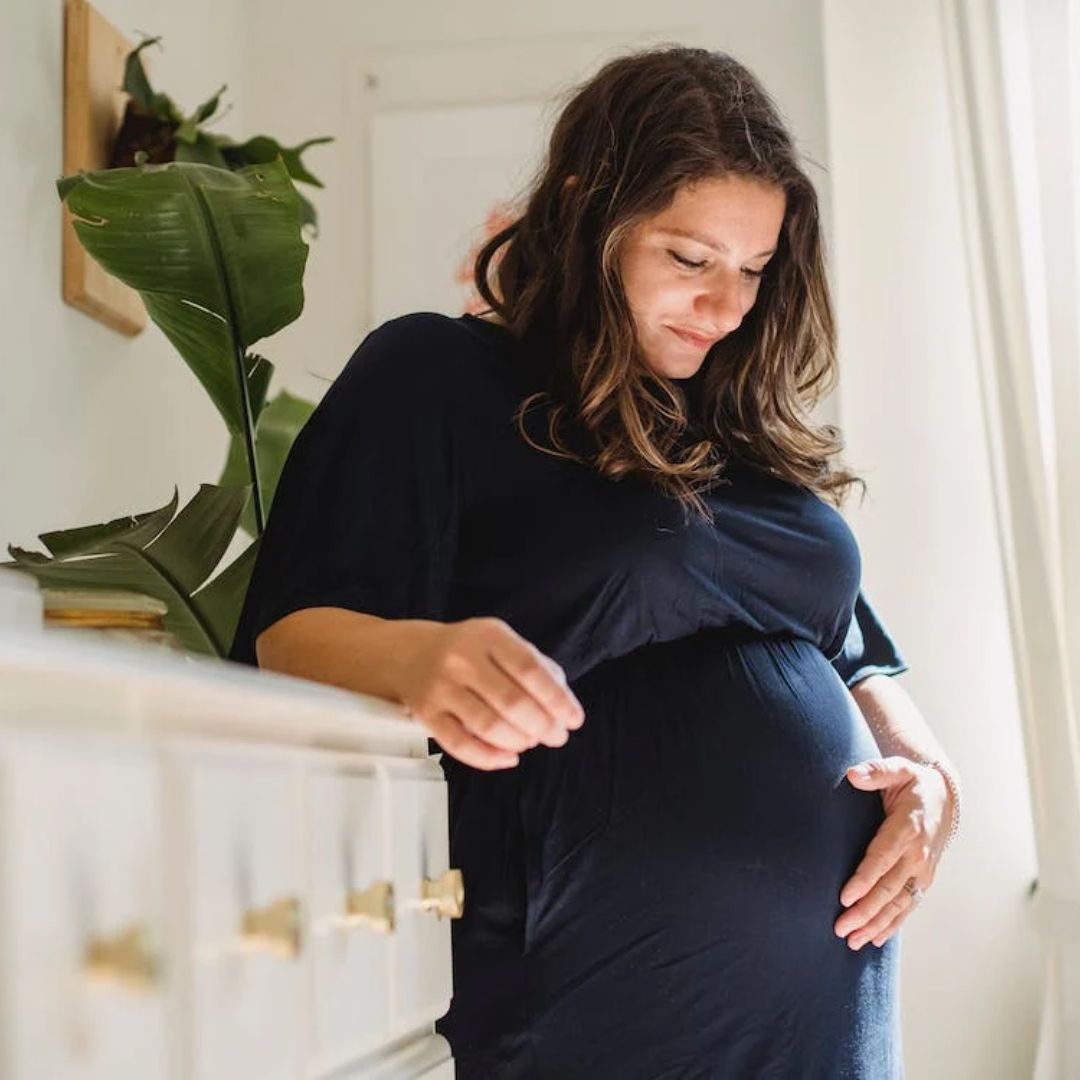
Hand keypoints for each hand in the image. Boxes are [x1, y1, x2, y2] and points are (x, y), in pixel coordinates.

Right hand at [393, 616, 584, 770]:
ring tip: (531, 742)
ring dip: (519, 741)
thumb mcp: (501, 641)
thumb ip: (534, 665)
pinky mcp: (426, 715)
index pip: (530, 670)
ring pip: (488, 726)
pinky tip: (508, 757)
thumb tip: (563, 702)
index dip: (557, 699)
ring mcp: (441, 688)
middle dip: (543, 726)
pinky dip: (489, 758)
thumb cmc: (468, 650)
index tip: (574, 719)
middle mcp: (462, 659)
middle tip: (557, 737)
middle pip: (512, 702)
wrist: (411, 653)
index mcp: (488, 636)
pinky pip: (459, 745)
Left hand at [833, 756, 954, 949]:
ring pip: (898, 904)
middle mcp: (918, 855)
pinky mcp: (923, 880)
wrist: (945, 796)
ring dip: (875, 924)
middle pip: (888, 889)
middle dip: (864, 911)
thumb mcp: (898, 769)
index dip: (864, 880)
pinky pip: (908, 906)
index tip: (844, 897)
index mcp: (908, 829)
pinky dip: (892, 924)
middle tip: (840, 928)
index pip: (882, 858)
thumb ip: (876, 771)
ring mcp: (923, 871)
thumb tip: (853, 774)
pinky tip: (875, 939)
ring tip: (852, 941)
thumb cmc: (913, 782)